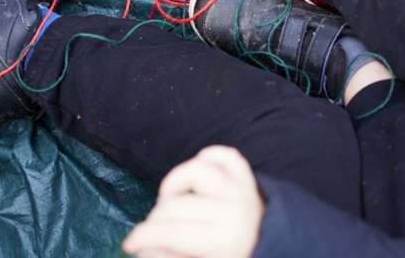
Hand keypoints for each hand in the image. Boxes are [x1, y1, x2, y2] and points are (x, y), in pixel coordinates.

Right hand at [122, 146, 264, 257]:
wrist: (275, 251)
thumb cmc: (233, 257)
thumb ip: (171, 257)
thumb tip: (143, 248)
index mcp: (222, 242)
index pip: (169, 232)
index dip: (142, 236)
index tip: (130, 244)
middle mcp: (233, 213)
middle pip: (176, 206)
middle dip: (155, 219)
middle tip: (152, 230)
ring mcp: (241, 192)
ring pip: (197, 171)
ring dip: (175, 182)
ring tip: (170, 200)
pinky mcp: (248, 179)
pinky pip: (227, 156)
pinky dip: (208, 157)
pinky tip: (196, 174)